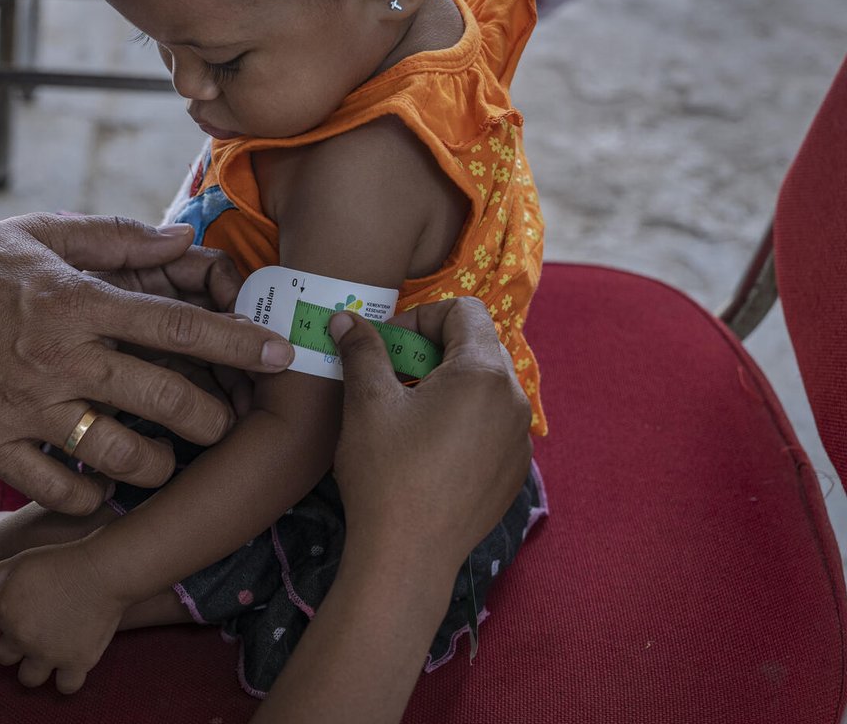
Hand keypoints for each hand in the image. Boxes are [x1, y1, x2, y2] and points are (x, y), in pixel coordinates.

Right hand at [0, 215, 293, 514]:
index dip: (236, 343)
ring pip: (118, 456)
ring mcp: (23, 407)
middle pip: (163, 399)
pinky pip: (58, 489)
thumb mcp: (40, 233)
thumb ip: (117, 238)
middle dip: (212, 419)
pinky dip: (90, 495)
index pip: (177, 326)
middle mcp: (58, 357)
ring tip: (165, 460)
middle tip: (227, 425)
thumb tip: (184, 240)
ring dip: (156, 466)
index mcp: (76, 301)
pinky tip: (101, 485)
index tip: (279, 357)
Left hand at [0, 539, 125, 692]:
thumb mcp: (22, 559)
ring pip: (28, 678)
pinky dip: (67, 677)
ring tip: (49, 649)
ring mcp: (49, 653)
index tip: (9, 618)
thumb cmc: (64, 561)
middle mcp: (22, 636)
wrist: (103, 571)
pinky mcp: (76, 661)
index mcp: (5, 610)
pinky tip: (71, 662)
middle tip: (33, 629)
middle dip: (14, 644)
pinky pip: (65, 686)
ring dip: (35, 666)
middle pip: (2, 656)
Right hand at [329, 297, 531, 554]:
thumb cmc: (386, 473)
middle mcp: (514, 400)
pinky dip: (463, 420)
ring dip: (447, 385)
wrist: (407, 557)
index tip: (388, 349)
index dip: (421, 318)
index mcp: (484, 373)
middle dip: (433, 351)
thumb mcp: (367, 402)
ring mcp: (520, 439)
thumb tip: (347, 319)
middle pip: (477, 347)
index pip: (464, 311)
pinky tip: (427, 450)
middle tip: (393, 379)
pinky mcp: (514, 471)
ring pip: (485, 387)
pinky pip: (492, 424)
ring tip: (408, 414)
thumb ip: (363, 350)